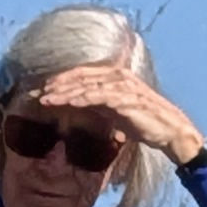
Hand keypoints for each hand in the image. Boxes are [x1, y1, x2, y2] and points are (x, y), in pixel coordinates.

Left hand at [25, 64, 206, 165]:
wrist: (170, 132)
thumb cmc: (143, 122)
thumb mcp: (114, 112)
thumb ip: (97, 105)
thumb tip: (77, 105)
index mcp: (115, 77)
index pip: (82, 74)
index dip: (61, 80)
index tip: (41, 89)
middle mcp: (119, 76)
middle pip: (81, 76)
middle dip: (57, 84)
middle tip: (36, 92)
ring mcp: (124, 86)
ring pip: (87, 84)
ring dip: (65, 91)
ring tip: (45, 98)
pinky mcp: (128, 99)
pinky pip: (100, 96)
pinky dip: (83, 97)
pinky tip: (68, 102)